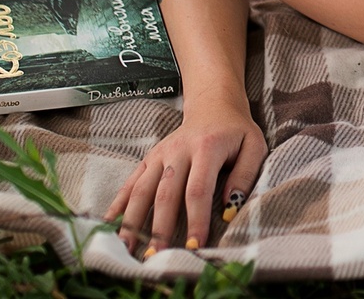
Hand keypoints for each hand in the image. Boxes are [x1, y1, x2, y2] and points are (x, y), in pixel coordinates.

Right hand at [105, 96, 266, 255]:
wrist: (213, 106)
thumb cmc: (236, 132)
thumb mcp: (254, 146)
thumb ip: (245, 175)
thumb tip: (229, 207)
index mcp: (206, 148)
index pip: (197, 190)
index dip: (195, 220)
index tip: (196, 246)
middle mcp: (178, 151)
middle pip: (165, 194)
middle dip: (160, 228)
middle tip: (157, 257)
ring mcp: (159, 155)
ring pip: (142, 190)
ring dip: (133, 221)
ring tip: (127, 249)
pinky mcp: (148, 159)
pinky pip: (130, 183)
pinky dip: (118, 204)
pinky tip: (109, 224)